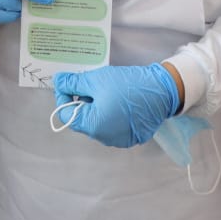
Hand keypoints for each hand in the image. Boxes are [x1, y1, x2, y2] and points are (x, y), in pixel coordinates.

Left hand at [53, 63, 179, 147]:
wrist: (161, 90)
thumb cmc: (127, 84)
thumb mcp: (96, 79)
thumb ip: (73, 83)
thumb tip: (58, 81)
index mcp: (93, 126)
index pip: (66, 113)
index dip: (65, 96)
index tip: (71, 83)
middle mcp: (103, 138)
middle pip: (82, 119)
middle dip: (82, 101)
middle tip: (92, 85)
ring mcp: (118, 140)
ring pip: (97, 123)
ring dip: (96, 108)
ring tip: (107, 91)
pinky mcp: (130, 138)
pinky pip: (112, 127)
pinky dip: (110, 115)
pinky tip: (118, 101)